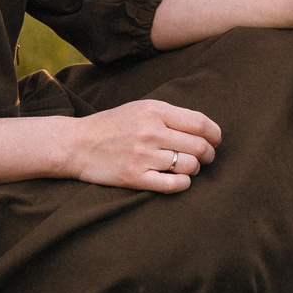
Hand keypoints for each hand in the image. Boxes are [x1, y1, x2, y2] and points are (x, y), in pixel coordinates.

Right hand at [63, 99, 219, 192]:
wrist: (76, 143)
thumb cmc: (113, 125)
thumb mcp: (141, 108)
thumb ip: (170, 115)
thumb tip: (205, 129)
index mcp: (155, 111)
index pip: (201, 123)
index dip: (215, 134)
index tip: (215, 140)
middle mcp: (151, 132)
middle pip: (199, 146)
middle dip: (209, 154)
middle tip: (206, 157)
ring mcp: (143, 156)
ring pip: (189, 166)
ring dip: (195, 169)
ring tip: (189, 168)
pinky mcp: (135, 177)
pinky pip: (173, 184)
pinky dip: (183, 184)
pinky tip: (180, 180)